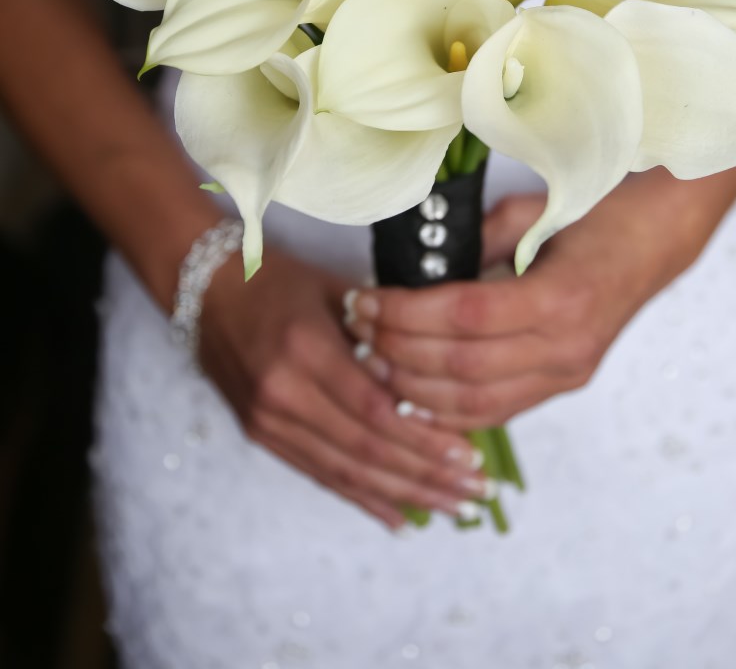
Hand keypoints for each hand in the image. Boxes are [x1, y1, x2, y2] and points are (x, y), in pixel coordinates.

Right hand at [199, 246, 491, 527]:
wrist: (202, 287)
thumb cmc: (276, 279)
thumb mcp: (334, 290)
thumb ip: (381, 332)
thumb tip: (437, 372)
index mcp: (306, 349)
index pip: (375, 409)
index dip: (423, 439)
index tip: (470, 454)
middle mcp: (283, 392)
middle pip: (365, 448)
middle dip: (425, 476)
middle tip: (474, 493)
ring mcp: (267, 419)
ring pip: (345, 470)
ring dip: (402, 494)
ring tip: (451, 508)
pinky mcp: (260, 434)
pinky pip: (318, 474)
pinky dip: (362, 497)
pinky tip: (399, 516)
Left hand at [346, 172, 708, 429]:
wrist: (654, 242)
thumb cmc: (595, 216)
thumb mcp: (533, 213)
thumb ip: (477, 242)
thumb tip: (419, 270)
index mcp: (561, 296)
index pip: (465, 317)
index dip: (407, 314)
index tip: (366, 300)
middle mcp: (567, 346)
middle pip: (463, 366)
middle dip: (399, 351)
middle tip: (358, 329)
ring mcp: (568, 373)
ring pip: (475, 402)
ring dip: (414, 389)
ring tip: (372, 363)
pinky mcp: (563, 385)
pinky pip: (496, 412)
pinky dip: (447, 412)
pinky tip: (410, 398)